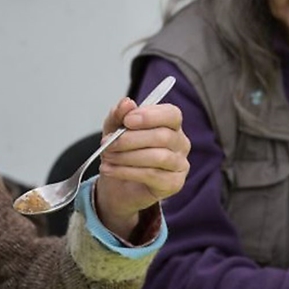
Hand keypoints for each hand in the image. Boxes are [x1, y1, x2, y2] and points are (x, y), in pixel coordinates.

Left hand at [93, 97, 189, 236]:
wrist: (118, 185)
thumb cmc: (122, 152)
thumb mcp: (114, 130)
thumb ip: (119, 115)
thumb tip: (127, 103)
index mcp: (171, 124)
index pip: (171, 114)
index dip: (150, 116)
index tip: (127, 121)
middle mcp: (181, 143)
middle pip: (163, 136)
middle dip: (130, 139)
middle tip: (107, 143)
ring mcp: (180, 165)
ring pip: (158, 157)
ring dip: (127, 156)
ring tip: (107, 157)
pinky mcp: (174, 184)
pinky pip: (151, 175)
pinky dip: (125, 171)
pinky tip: (109, 169)